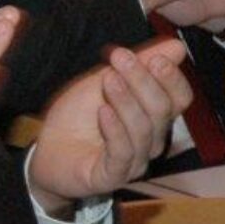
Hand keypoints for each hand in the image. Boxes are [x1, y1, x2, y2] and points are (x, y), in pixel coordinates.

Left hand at [28, 38, 192, 213]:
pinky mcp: (111, 177)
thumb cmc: (77, 116)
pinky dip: (115, 130)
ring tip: (108, 79)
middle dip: (143, 81)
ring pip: (143, 130)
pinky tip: (103, 112)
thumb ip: (138, 66)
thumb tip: (176, 47)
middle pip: (162, 111)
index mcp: (154, 118)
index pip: (179, 98)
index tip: (151, 55)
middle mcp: (151, 141)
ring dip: (126, 101)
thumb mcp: (103, 82)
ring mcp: (133, 161)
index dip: (170, 77)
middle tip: (120, 58)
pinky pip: (122, 154)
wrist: (45, 150)